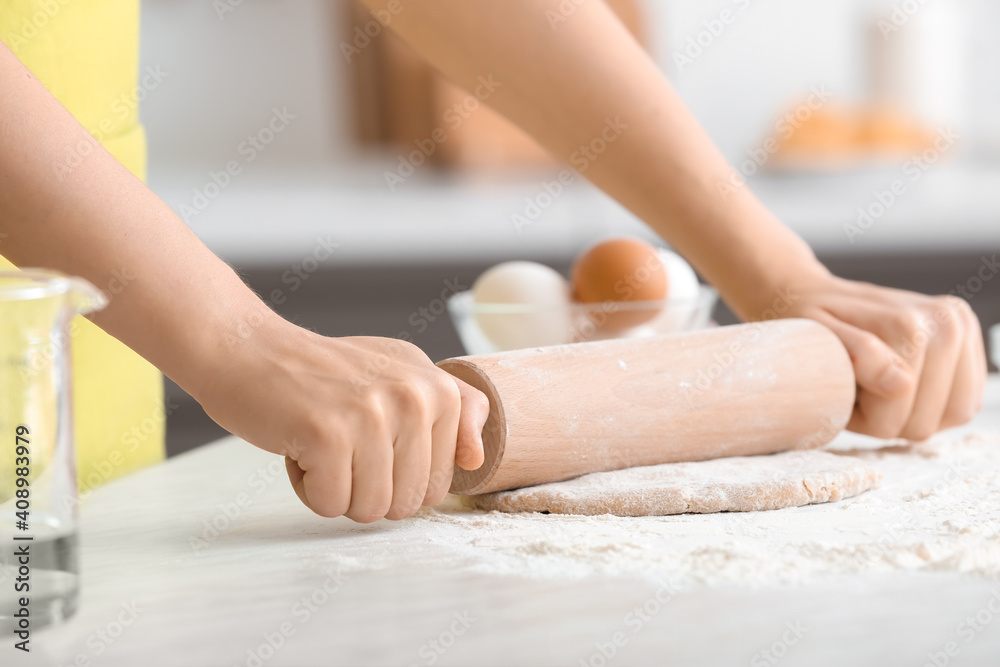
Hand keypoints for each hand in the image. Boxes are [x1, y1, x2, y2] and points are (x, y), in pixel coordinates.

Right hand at [193, 316, 489, 521]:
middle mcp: (414, 397)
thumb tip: (476, 459)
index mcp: (438, 389)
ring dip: (338, 491)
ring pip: (371, 510)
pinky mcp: (328, 434)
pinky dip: (309, 489)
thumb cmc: (325, 373)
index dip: (396, 478)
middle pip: (407, 503)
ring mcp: (372, 415)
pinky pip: (331, 505)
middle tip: (342, 443)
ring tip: (323, 444)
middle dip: (367, 489)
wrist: (251, 350)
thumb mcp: (403, 374)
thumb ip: (455, 410)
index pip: (439, 485)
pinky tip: (300, 447)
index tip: (371, 440)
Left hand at [783, 272, 985, 439]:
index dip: (860, 413)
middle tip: (857, 389)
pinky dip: (932, 408)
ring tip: (877, 389)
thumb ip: (858, 356)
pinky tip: (903, 389)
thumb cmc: (810, 323)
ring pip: (949, 416)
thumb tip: (902, 384)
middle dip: (884, 418)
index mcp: (910, 325)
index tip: (839, 389)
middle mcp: (946, 324)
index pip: (897, 408)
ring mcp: (962, 331)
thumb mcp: (816, 338)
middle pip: (923, 421)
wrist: (816, 295)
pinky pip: (962, 406)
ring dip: (909, 416)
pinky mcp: (969, 344)